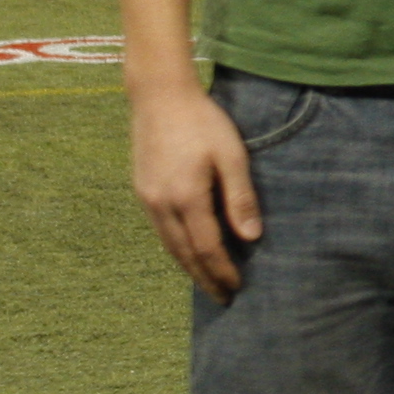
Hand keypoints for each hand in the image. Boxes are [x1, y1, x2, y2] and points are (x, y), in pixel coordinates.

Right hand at [130, 80, 260, 300]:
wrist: (159, 95)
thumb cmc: (203, 121)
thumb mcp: (232, 155)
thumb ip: (240, 197)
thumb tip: (250, 237)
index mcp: (186, 198)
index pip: (207, 248)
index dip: (222, 271)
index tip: (236, 288)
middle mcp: (161, 205)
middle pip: (184, 254)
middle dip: (204, 278)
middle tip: (222, 298)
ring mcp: (147, 199)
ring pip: (169, 245)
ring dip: (188, 267)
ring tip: (206, 282)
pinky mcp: (142, 190)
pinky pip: (160, 230)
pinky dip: (175, 248)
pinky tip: (186, 251)